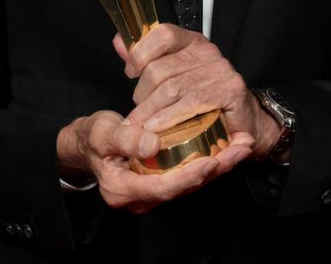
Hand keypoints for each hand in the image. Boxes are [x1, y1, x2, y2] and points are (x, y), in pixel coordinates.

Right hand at [55, 111, 252, 212]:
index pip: (162, 188)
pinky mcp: (164, 179)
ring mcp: (155, 190)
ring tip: (242, 143)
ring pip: (192, 180)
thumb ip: (123, 139)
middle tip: (240, 148)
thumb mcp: (101, 134)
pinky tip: (229, 144)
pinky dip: (211, 158)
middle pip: (185, 186)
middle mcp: (142, 197)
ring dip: (220, 163)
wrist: (87, 145)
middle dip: (216, 168)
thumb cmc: (92, 139)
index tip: (210, 162)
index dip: (187, 176)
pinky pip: (190, 172)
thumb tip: (151, 143)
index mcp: (123, 190)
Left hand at [117, 25, 282, 157]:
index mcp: (192, 42)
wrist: (244, 122)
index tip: (131, 72)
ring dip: (149, 111)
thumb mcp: (175, 74)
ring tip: (140, 126)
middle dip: (141, 94)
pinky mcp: (229, 91)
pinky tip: (157, 128)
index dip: (140, 53)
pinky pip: (190, 103)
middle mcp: (207, 52)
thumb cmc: (205, 100)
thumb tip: (119, 42)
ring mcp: (220, 70)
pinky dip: (168, 118)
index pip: (162, 34)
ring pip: (171, 88)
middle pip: (160, 68)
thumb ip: (146, 58)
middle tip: (136, 114)